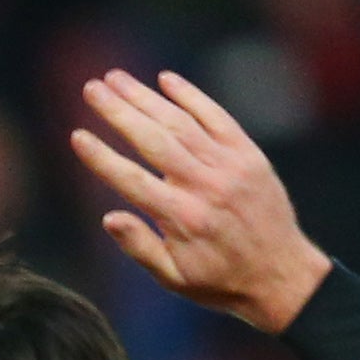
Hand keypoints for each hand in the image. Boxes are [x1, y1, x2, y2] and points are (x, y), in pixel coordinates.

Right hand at [72, 69, 330, 332]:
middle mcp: (205, 186)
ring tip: (116, 78)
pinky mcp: (248, 154)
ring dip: (146, 97)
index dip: (102, 157)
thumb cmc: (220, 281)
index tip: (77, 136)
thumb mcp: (174, 279)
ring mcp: (230, 165)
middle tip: (91, 88)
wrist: (283, 275)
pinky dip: (191, 96)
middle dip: (119, 112)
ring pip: (181, 122)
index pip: (132, 180)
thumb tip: (109, 218)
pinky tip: (166, 79)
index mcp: (182, 219)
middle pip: (154, 140)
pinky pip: (217, 117)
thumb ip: (140, 248)